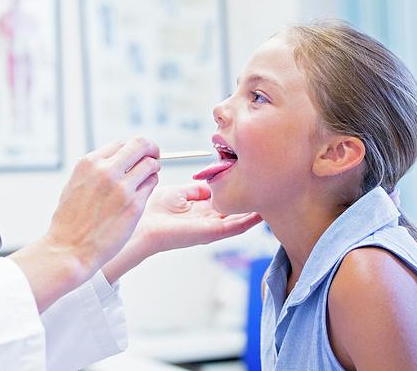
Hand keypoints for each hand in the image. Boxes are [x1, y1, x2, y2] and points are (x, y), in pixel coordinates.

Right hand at [9, 137, 160, 311]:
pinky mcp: (135, 205)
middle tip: (154, 155)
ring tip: (150, 176)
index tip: (136, 155)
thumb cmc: (70, 222)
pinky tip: (144, 191)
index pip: (121, 143)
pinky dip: (151, 184)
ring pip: (151, 164)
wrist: (69, 249)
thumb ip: (95, 170)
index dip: (132, 149)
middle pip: (140, 145)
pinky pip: (152, 184)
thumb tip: (113, 160)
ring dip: (153, 168)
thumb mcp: (75, 185)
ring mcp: (122, 187)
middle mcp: (106, 171)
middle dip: (150, 149)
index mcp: (89, 163)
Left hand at [101, 183, 261, 282]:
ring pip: (241, 219)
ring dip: (256, 211)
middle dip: (252, 201)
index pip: (227, 201)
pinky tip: (262, 213)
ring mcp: (212, 228)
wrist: (143, 225)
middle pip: (238, 210)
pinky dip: (250, 220)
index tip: (255, 182)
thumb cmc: (154, 210)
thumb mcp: (180, 193)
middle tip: (271, 190)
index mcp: (202, 210)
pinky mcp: (212, 233)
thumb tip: (214, 183)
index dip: (240, 192)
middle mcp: (210, 220)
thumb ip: (199, 189)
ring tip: (273, 199)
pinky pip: (236, 227)